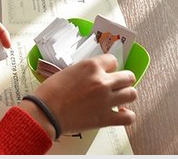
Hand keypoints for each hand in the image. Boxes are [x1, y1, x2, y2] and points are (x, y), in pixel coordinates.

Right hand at [21, 54, 136, 137]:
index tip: (106, 72)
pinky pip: (129, 117)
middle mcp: (102, 81)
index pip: (113, 60)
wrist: (45, 112)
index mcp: (91, 66)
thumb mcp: (68, 71)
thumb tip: (93, 76)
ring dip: (126, 95)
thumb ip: (85, 72)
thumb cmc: (50, 92)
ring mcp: (106, 100)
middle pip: (128, 76)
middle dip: (123, 80)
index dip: (110, 67)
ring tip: (119, 98)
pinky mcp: (105, 118)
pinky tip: (120, 113)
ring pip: (132, 94)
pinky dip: (127, 115)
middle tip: (117, 85)